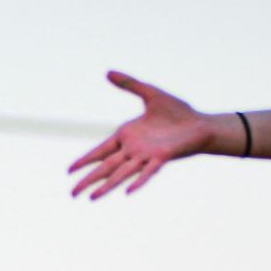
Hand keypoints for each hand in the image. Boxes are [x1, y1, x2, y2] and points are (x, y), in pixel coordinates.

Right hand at [68, 72, 218, 199]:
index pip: (101, 150)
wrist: (200, 124)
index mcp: (127, 134)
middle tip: (72, 194)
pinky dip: (138, 181)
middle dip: (88, 179)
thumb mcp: (151, 93)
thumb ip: (130, 84)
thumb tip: (107, 72)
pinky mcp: (162, 158)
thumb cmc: (177, 111)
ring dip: (107, 186)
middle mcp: (133, 149)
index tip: (69, 170)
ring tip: (92, 198)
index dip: (86, 160)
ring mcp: (146, 155)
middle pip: (106, 167)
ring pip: (121, 173)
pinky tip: (126, 192)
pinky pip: (148, 172)